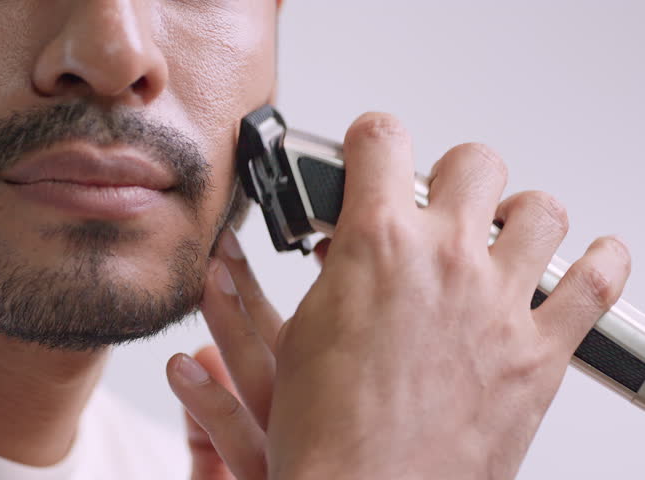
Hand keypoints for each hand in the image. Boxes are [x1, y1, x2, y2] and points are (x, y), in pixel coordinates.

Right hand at [167, 112, 631, 479]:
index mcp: (377, 245)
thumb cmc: (328, 433)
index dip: (373, 139)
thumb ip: (319, 275)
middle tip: (436, 208)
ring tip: (502, 237)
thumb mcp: (297, 333)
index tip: (374, 152)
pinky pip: (598, 282)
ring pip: (542, 210)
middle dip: (450, 177)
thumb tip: (312, 250)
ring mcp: (500, 303)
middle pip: (473, 161)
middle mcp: (446, 260)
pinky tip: (586, 261)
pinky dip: (601, 263)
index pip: (382, 139)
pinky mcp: (540, 352)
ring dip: (522, 215)